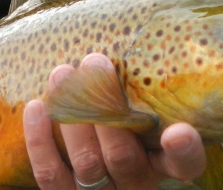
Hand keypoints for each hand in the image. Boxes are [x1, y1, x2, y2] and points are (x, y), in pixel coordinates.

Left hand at [23, 54, 205, 189]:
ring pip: (87, 162)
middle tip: (96, 62)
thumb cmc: (121, 124)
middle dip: (105, 106)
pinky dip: (41, 141)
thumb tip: (120, 45)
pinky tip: (37, 108)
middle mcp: (136, 184)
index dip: (184, 151)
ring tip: (63, 73)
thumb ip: (140, 92)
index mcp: (161, 163)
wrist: (90, 169)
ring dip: (72, 115)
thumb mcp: (142, 113)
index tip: (179, 132)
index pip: (185, 164)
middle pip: (122, 156)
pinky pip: (51, 175)